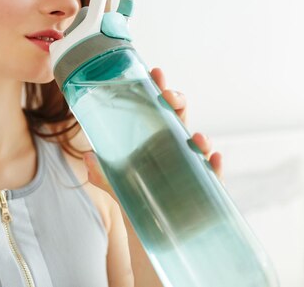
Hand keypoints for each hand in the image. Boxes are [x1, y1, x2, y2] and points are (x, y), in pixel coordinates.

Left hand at [83, 67, 222, 196]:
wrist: (148, 231)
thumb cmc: (133, 196)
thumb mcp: (114, 183)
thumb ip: (101, 173)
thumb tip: (88, 157)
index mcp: (153, 137)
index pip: (156, 107)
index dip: (157, 88)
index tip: (154, 71)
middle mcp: (174, 147)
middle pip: (179, 118)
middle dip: (177, 102)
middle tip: (169, 95)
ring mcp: (190, 166)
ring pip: (199, 146)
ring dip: (201, 139)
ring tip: (197, 137)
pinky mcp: (202, 189)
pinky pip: (213, 175)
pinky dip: (215, 167)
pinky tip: (214, 159)